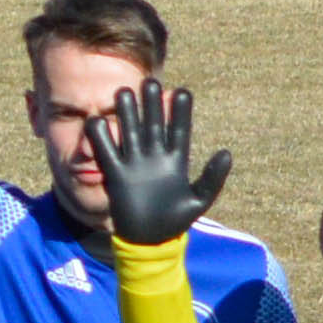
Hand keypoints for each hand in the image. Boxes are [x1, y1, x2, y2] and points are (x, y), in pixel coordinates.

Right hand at [92, 79, 229, 248]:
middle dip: (151, 104)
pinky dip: (100, 138)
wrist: (150, 241)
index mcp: (176, 160)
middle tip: (149, 81)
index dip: (180, 112)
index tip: (182, 91)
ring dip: (126, 113)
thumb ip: (212, 177)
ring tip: (123, 92)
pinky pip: (106, 153)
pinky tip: (96, 121)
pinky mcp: (116, 176)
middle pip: (152, 124)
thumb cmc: (176, 221)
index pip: (179, 130)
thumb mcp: (199, 200)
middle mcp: (154, 157)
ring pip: (129, 132)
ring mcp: (134, 164)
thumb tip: (226, 152)